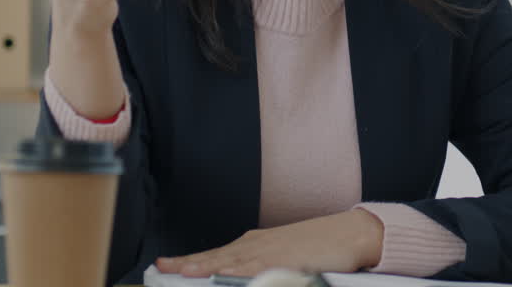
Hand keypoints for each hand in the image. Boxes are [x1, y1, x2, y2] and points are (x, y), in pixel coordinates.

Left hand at [156, 209, 384, 277]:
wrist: (350, 233)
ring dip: (208, 266)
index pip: (214, 254)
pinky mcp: (288, 260)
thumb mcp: (282, 255)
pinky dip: (242, 271)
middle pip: (217, 256)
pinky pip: (260, 268)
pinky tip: (226, 273)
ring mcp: (272, 251)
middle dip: (189, 264)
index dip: (189, 261)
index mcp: (254, 244)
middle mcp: (258, 245)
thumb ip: (258, 266)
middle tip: (162, 269)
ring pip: (233, 261)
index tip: (164, 266)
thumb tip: (233, 277)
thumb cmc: (319, 246)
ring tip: (184, 272)